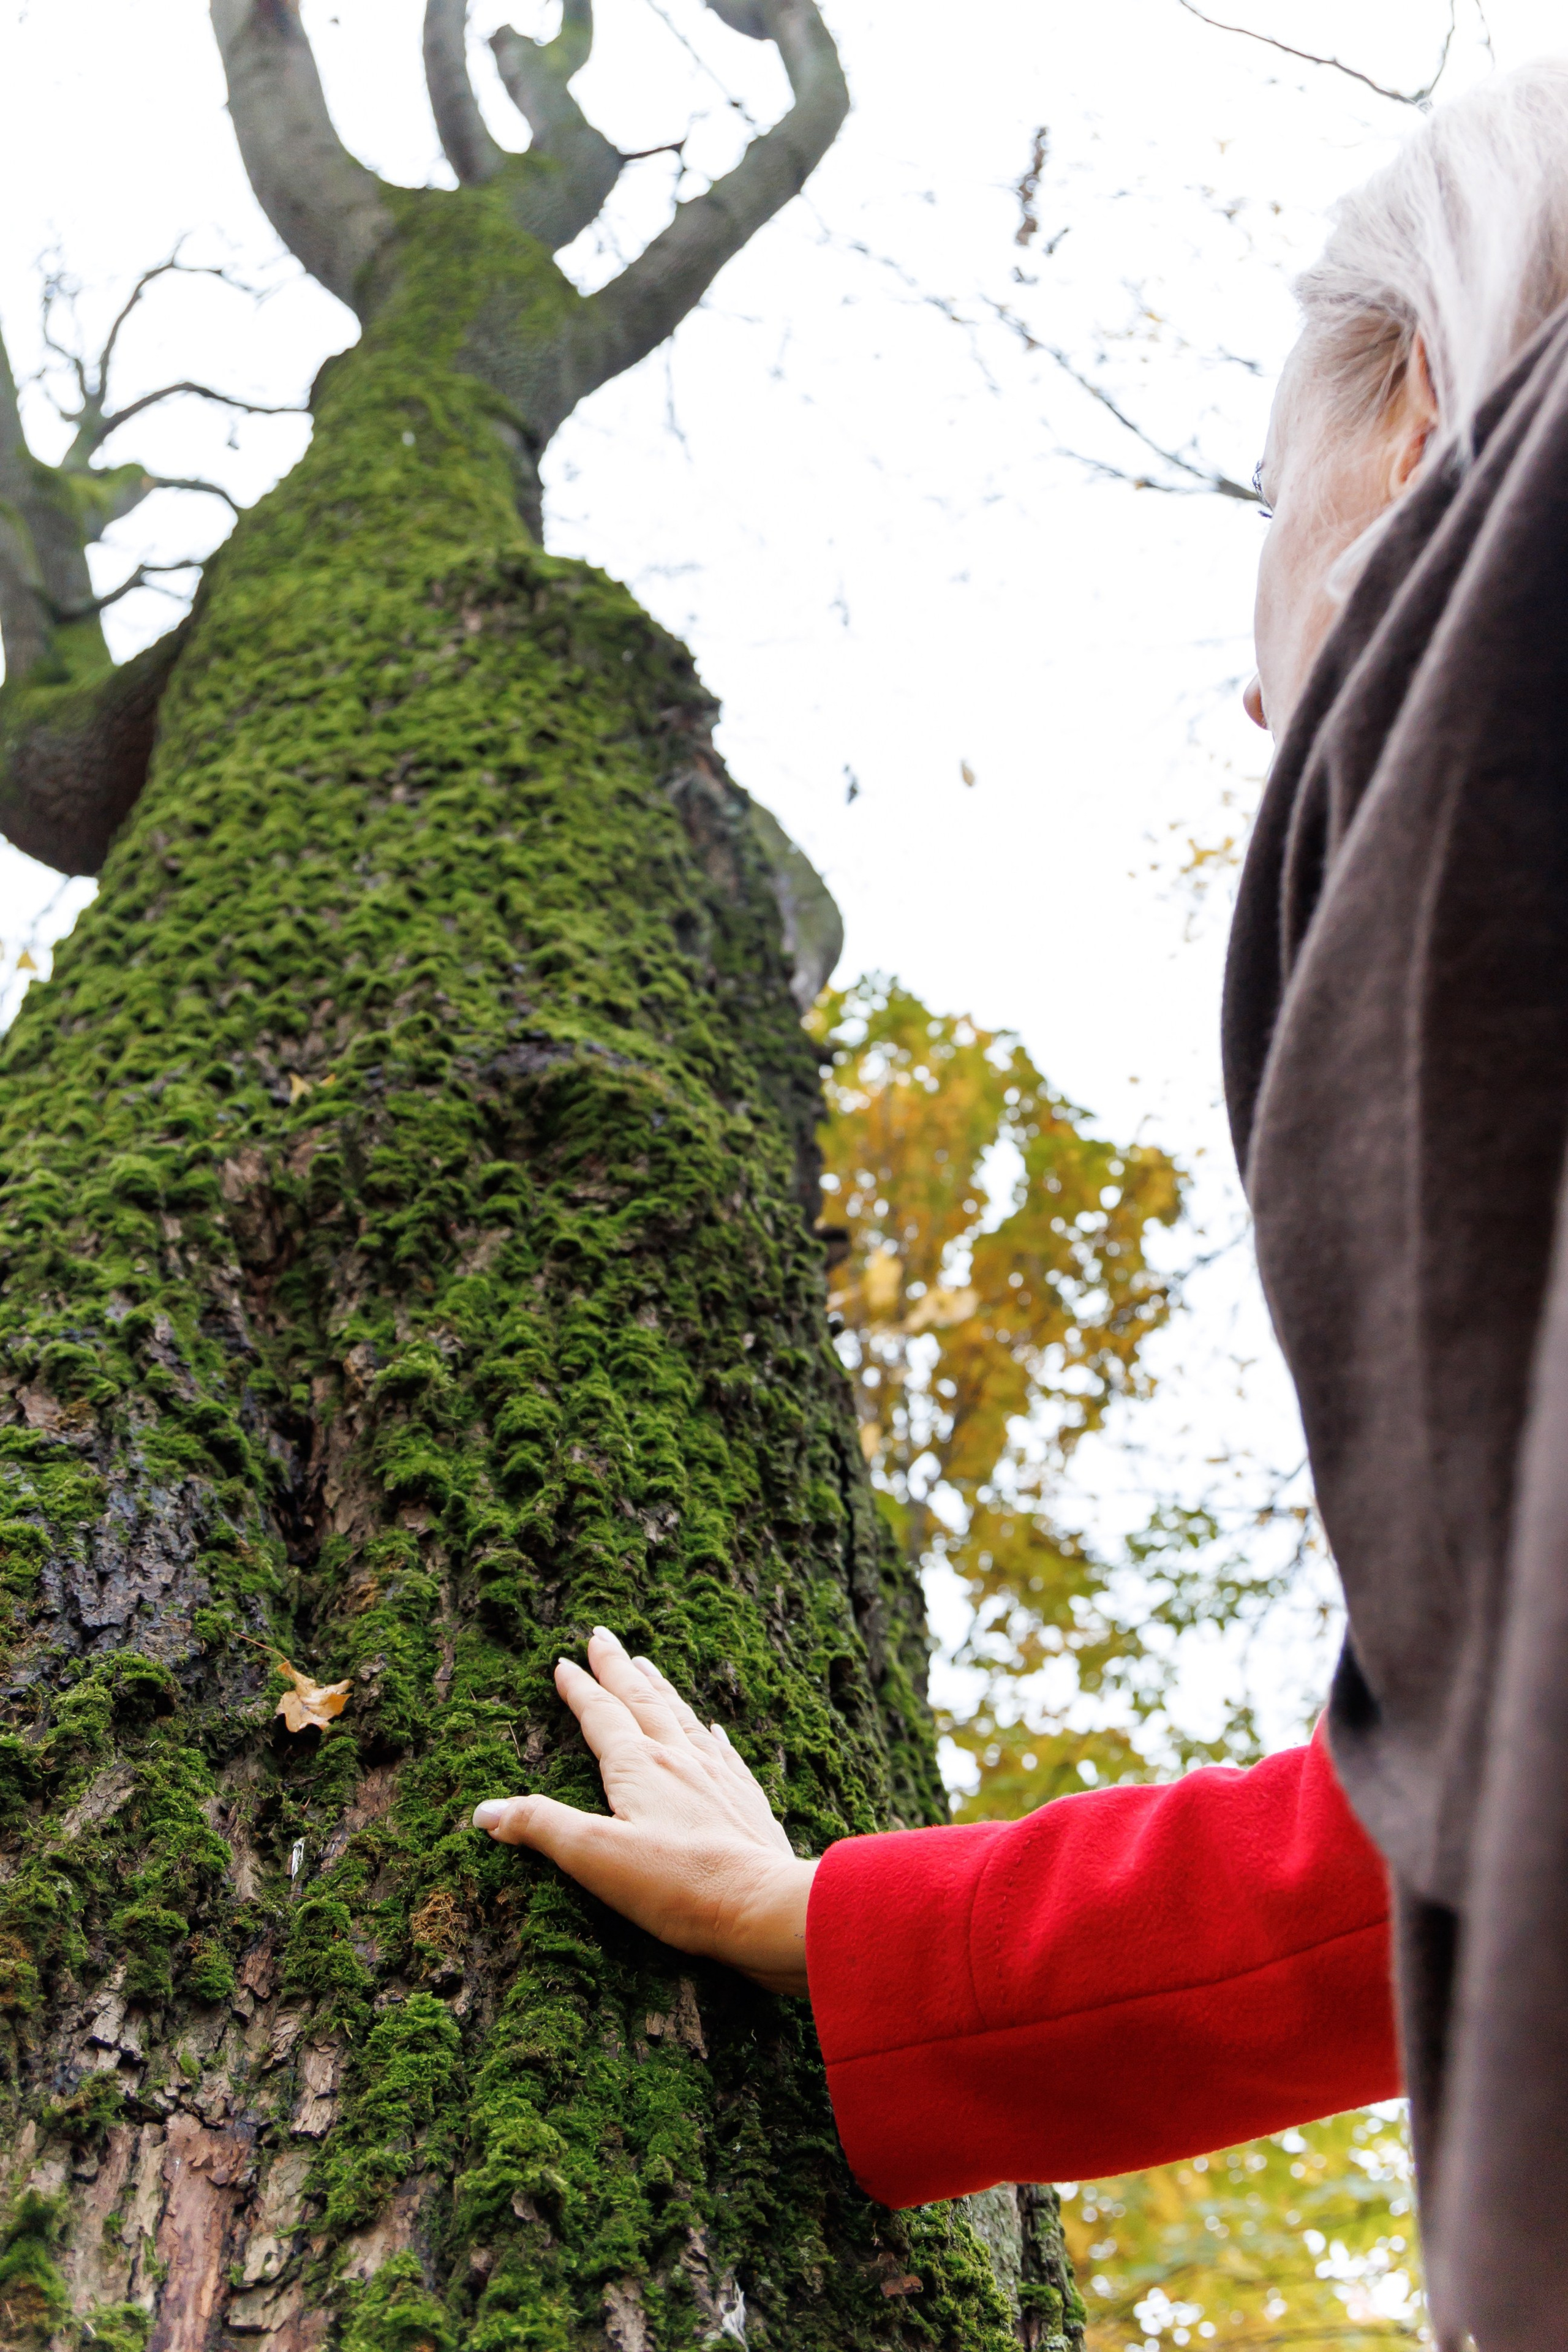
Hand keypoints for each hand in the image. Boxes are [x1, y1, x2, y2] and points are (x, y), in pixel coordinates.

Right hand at [472, 1627, 815, 1994]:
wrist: (764, 1905)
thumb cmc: (678, 1885)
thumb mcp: (594, 1857)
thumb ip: (540, 1827)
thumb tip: (484, 1811)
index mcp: (638, 1768)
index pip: (601, 1716)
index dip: (579, 1689)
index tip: (564, 1662)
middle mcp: (679, 1760)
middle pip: (642, 1701)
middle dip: (618, 1668)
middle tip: (603, 1636)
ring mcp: (717, 1777)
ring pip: (682, 1718)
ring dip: (660, 1688)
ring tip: (648, 1663)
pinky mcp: (745, 1802)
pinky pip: (724, 1753)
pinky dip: (711, 1734)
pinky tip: (714, 1728)